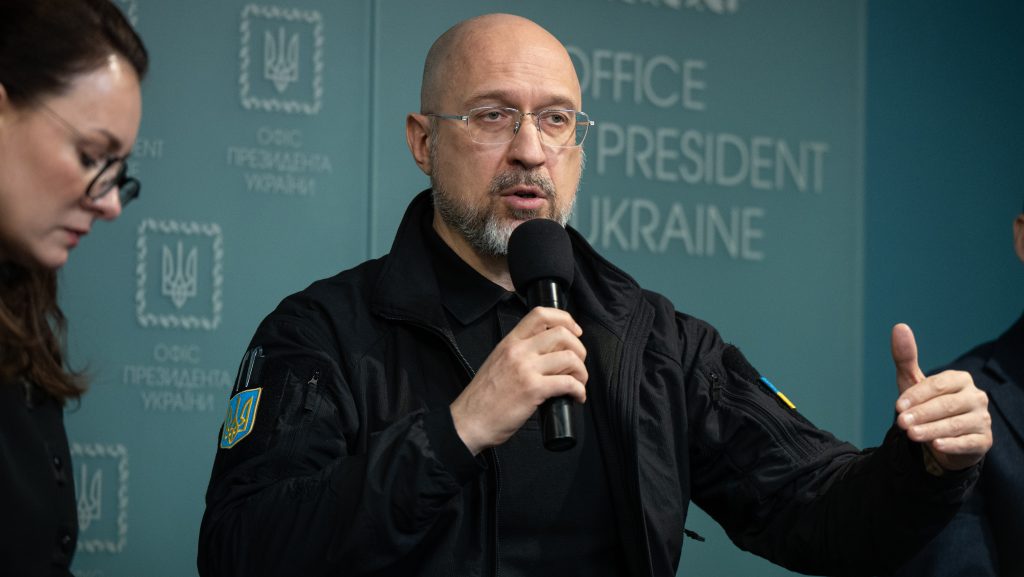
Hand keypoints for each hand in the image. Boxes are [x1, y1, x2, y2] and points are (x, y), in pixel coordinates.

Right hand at [450, 306, 587, 454]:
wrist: (469, 421)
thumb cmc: (483, 398)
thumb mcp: (498, 362)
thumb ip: (519, 353)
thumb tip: (548, 354)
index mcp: (510, 342)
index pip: (540, 314)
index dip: (565, 319)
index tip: (575, 332)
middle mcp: (518, 351)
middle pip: (562, 334)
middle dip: (579, 348)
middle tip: (578, 365)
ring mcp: (526, 369)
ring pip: (570, 357)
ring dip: (582, 371)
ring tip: (578, 383)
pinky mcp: (533, 389)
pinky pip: (568, 383)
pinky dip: (579, 390)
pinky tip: (576, 397)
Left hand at [891, 323, 991, 472]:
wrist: (941, 440)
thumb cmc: (926, 406)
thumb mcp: (913, 383)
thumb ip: (906, 357)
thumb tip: (899, 326)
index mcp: (960, 380)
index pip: (938, 385)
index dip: (917, 396)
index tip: (898, 407)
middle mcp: (976, 397)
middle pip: (946, 405)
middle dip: (922, 414)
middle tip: (901, 423)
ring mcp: (982, 419)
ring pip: (956, 424)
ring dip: (932, 430)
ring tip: (912, 434)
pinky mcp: (984, 440)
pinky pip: (968, 442)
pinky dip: (953, 444)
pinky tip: (938, 445)